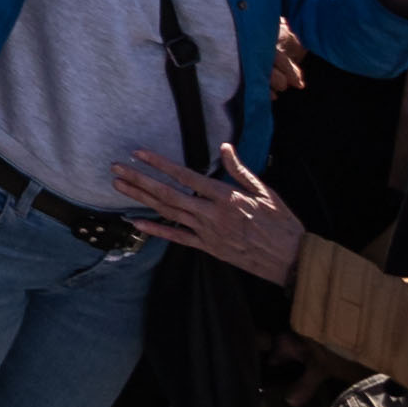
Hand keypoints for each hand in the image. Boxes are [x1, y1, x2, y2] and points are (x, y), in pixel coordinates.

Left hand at [107, 140, 307, 282]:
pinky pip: (178, 238)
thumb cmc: (281, 223)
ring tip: (119, 187)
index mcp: (226, 196)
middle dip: (140, 180)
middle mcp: (212, 214)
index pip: (186, 176)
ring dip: (142, 200)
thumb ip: (240, 170)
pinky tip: (137, 222)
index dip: (160, 164)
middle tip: (116, 168)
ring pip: (169, 213)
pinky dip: (156, 230)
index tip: (139, 153)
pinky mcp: (208, 249)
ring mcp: (208, 233)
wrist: (290, 259)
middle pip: (169, 195)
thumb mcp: (264, 191)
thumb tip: (225, 147)